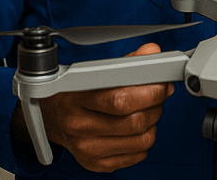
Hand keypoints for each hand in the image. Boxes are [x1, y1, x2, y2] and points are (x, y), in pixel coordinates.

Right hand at [12, 43, 174, 171]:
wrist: (52, 117)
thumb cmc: (79, 91)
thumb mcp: (97, 70)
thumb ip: (128, 61)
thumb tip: (152, 53)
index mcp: (77, 98)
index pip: (121, 100)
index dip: (150, 91)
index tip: (163, 84)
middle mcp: (78, 126)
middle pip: (135, 122)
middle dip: (156, 105)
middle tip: (157, 95)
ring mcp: (86, 148)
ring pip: (141, 139)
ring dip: (153, 123)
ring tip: (146, 110)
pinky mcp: (96, 163)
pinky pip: (138, 154)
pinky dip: (144, 140)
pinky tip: (135, 128)